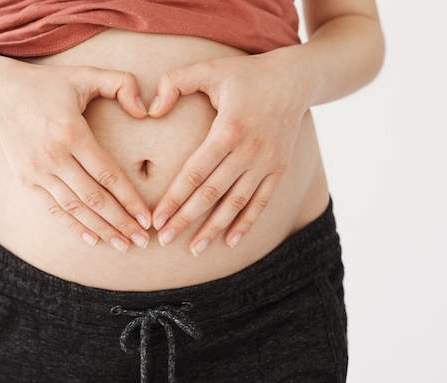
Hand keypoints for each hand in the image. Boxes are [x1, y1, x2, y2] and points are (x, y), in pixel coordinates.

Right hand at [0, 59, 151, 251]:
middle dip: (121, 222)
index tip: (148, 217)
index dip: (130, 199)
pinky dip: (73, 226)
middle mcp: (53, 156)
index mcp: (70, 132)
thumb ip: (121, 83)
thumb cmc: (48, 84)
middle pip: (94, 198)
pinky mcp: (26, 180)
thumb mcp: (85, 74)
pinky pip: (53, 209)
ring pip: (74, 209)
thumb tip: (146, 111)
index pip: (107, 174)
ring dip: (101, 230)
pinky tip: (92, 239)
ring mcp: (37, 171)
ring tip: (123, 245)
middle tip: (143, 240)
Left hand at [148, 51, 309, 255]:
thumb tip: (151, 110)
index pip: (195, 173)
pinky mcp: (279, 168)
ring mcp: (266, 162)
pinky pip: (261, 202)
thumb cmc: (245, 74)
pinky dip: (246, 223)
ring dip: (214, 229)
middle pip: (211, 194)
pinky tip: (230, 242)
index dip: (174, 199)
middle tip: (163, 240)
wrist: (296, 78)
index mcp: (228, 130)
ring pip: (236, 204)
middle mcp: (249, 151)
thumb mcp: (209, 68)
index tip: (156, 218)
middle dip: (186, 219)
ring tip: (194, 250)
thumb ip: (175, 82)